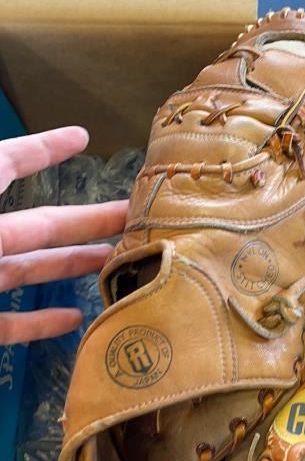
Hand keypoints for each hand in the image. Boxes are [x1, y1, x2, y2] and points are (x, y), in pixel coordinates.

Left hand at [0, 127, 127, 344]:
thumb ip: (0, 169)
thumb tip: (57, 140)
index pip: (9, 164)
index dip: (45, 149)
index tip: (82, 137)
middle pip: (39, 224)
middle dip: (89, 218)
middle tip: (135, 214)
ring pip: (28, 270)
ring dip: (74, 264)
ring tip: (116, 259)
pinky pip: (8, 324)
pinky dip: (40, 322)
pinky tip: (75, 316)